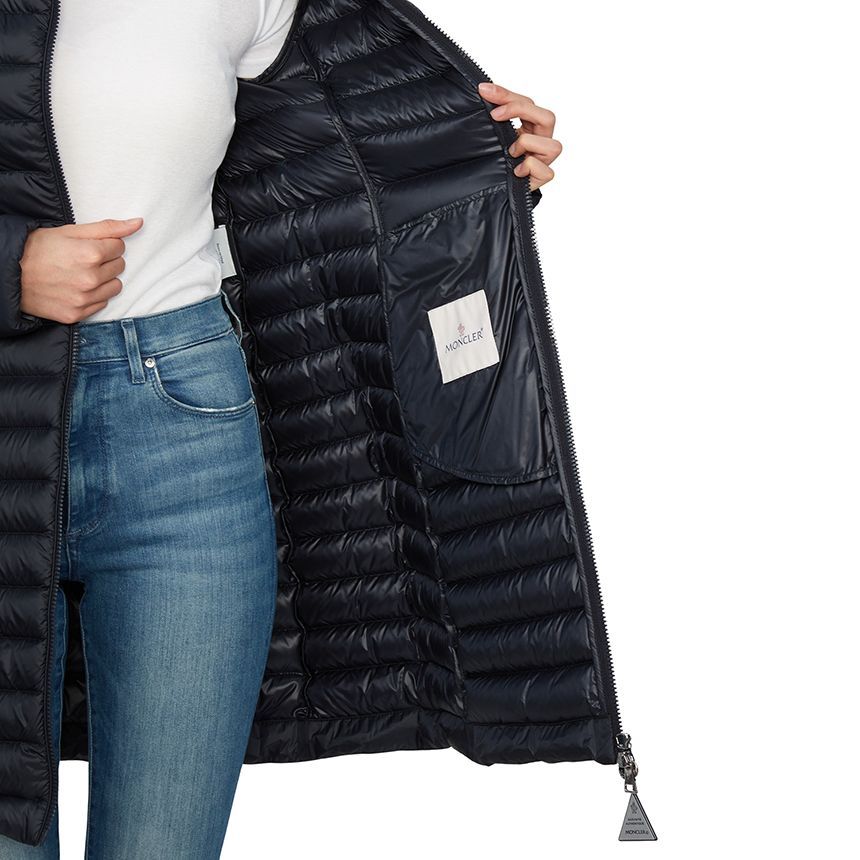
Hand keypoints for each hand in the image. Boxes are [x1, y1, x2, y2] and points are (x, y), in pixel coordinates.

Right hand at [20, 217, 142, 323]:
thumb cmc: (38, 249)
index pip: (120, 247)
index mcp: (91, 254)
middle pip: (119, 266)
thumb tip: (138, 223)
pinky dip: (93, 296)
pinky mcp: (77, 314)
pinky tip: (76, 288)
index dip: (106, 245)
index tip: (89, 246)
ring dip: (103, 280)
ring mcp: (84, 299)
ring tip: (81, 273)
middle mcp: (90, 279)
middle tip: (83, 259)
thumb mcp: (71, 231)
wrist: (9, 274)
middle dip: (105, 261)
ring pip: (115, 287)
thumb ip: (108, 228)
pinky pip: (102, 303)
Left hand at [477, 81, 561, 191]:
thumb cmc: (493, 160)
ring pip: (554, 146)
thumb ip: (495, 115)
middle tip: (495, 115)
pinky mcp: (542, 178)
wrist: (492, 189)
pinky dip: (530, 167)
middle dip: (520, 110)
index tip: (485, 91)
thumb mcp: (493, 134)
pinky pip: (546, 171)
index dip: (507, 95)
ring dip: (527, 144)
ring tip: (511, 152)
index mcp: (532, 127)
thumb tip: (483, 90)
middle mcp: (541, 141)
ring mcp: (544, 160)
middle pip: (548, 117)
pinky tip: (516, 170)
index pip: (528, 103)